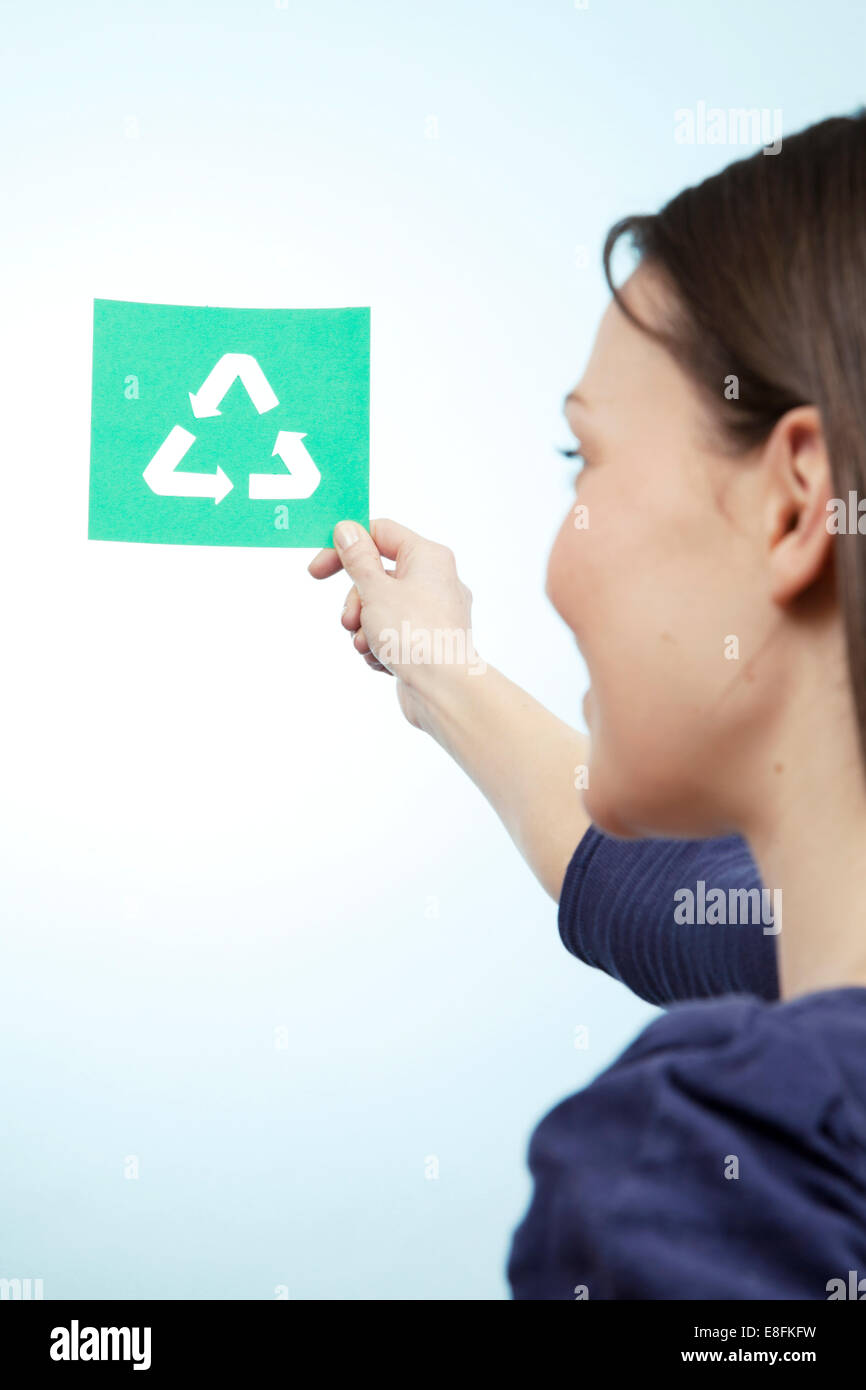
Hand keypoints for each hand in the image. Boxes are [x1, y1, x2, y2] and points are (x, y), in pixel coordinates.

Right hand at [306, 518, 483, 727]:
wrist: (444, 691)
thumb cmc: (415, 635)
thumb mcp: (376, 590)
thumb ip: (357, 558)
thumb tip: (347, 529)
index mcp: (428, 557)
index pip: (380, 532)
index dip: (345, 547)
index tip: (317, 570)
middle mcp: (435, 580)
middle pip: (377, 575)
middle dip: (355, 601)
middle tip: (349, 621)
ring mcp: (432, 613)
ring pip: (380, 608)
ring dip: (364, 628)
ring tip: (369, 645)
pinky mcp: (425, 641)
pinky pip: (391, 633)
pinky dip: (379, 645)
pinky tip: (382, 660)